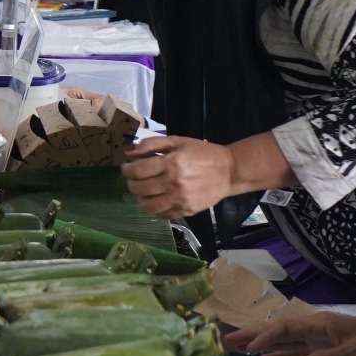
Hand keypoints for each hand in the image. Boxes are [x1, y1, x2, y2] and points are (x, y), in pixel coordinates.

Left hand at [122, 136, 236, 218]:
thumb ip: (152, 144)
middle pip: (139, 189)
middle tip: (135, 179)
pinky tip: (157, 199)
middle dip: (131, 183)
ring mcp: (179, 200)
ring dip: (140, 198)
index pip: (137, 171)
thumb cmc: (202, 153)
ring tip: (144, 191)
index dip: (127, 170)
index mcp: (171, 163)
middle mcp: (173, 183)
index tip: (127, 168)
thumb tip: (129, 154)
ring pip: (147, 206)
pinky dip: (154, 209)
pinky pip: (161, 215)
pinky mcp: (186, 211)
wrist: (228, 171)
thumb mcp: (178, 141)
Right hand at [226, 313, 355, 355]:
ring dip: (262, 345)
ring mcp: (317, 338)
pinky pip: (296, 351)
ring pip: (284, 341)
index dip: (265, 336)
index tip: (248, 347)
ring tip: (240, 350)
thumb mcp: (354, 351)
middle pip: (278, 330)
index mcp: (318, 323)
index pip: (285, 327)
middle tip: (228, 342)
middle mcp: (313, 328)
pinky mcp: (323, 348)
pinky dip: (280, 354)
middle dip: (253, 335)